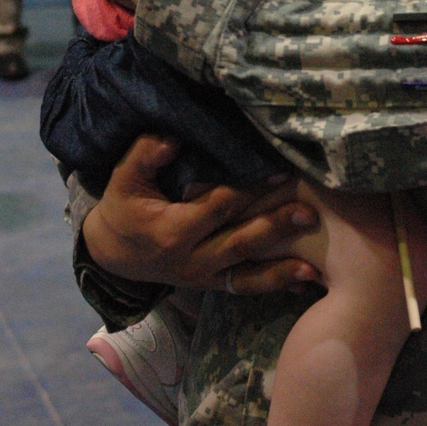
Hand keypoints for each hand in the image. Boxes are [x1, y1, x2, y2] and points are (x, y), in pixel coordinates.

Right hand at [81, 135, 321, 293]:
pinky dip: (275, 285)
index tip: (280, 174)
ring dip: (282, 270)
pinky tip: (305, 282)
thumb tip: (174, 137)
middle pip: (240, 242)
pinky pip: (245, 288)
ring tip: (314, 266)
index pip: (218, 207)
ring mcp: (202, 277)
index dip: (249, 190)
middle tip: (309, 213)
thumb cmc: (123, 209)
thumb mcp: (123, 179)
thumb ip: (145, 155)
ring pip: (247, 276)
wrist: (112, 254)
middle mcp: (191, 259)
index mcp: (172, 231)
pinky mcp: (211, 285)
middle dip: (276, 227)